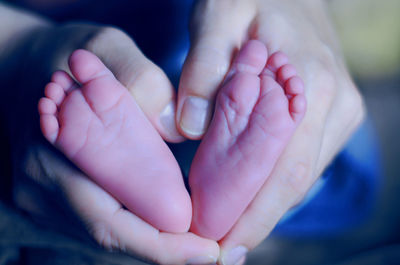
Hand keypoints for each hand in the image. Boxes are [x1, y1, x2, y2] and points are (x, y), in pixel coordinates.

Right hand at [3, 21, 217, 263]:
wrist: (18, 64)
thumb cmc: (61, 53)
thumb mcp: (106, 47)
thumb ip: (141, 82)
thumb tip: (176, 131)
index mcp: (51, 157)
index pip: (109, 222)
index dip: (161, 246)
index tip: (206, 252)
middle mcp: (39, 189)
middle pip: (109, 238)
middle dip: (164, 250)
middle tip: (210, 250)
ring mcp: (38, 198)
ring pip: (102, 237)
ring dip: (150, 241)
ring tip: (194, 240)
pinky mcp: (46, 198)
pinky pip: (93, 223)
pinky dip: (131, 227)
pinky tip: (160, 221)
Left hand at [178, 0, 364, 262]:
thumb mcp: (219, 15)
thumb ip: (205, 68)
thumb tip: (190, 128)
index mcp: (308, 84)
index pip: (282, 169)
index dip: (253, 214)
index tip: (221, 244)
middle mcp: (332, 103)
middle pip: (294, 181)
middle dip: (257, 221)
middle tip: (221, 251)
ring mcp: (336, 109)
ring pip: (300, 175)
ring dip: (265, 207)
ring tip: (229, 231)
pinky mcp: (330, 111)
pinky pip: (303, 159)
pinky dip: (275, 184)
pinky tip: (250, 196)